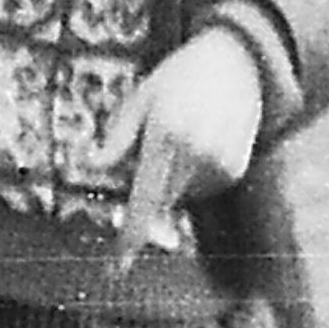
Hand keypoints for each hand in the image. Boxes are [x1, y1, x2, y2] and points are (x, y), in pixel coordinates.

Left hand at [104, 27, 264, 254]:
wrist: (238, 62)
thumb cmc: (177, 78)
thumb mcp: (139, 98)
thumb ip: (117, 137)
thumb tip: (90, 165)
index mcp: (165, 138)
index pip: (144, 197)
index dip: (131, 234)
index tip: (120, 265)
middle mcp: (196, 155)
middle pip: (159, 199)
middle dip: (146, 193)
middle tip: (151, 150)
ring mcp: (221, 164)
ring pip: (179, 194)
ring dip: (169, 178)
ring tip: (178, 135)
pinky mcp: (237, 168)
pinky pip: (202, 187)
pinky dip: (193, 174)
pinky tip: (199, 140)